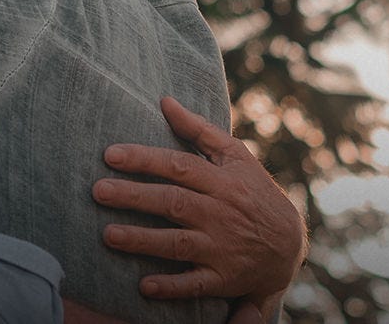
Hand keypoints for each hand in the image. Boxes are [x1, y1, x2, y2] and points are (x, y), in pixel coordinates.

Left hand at [91, 97, 305, 303]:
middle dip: (134, 197)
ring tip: (108, 235)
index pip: (178, 165)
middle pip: (172, 202)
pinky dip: (171, 287)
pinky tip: (144, 287)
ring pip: (178, 243)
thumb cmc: (253, 192)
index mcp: (222, 181)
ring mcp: (221, 247)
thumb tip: (165, 101)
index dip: (144, 159)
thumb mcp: (236, 156)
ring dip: (143, 241)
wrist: (290, 244)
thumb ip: (199, 130)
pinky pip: (195, 285)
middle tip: (98, 191)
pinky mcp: (223, 278)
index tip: (110, 155)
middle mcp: (220, 213)